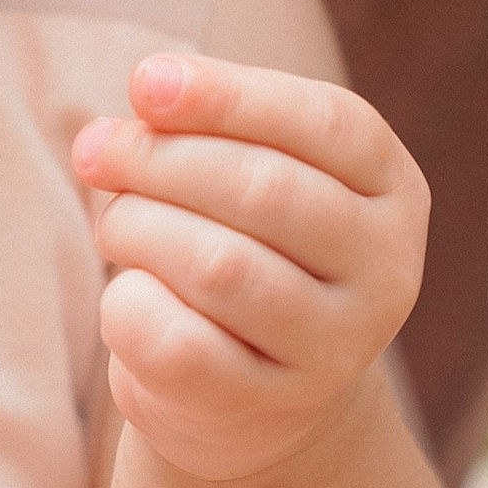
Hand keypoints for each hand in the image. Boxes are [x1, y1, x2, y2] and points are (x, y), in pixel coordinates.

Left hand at [71, 55, 427, 484]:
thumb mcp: (241, 175)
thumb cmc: (240, 249)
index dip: (228, 96)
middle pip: (266, 189)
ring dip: (137, 227)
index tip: (145, 82)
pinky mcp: (269, 405)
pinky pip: (178, 344)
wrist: (252, 395)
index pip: (326, 124)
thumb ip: (196, 132)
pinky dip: (128, 306)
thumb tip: (121, 123)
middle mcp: (386, 270)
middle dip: (159, 158)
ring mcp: (336, 348)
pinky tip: (128, 295)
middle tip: (95, 154)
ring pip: (219, 266)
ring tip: (116, 227)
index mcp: (392, 190)